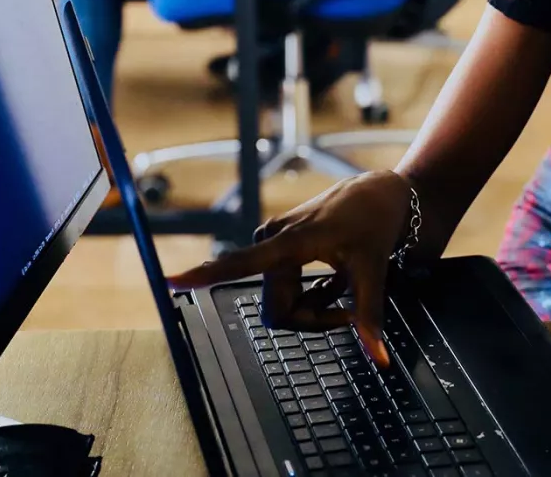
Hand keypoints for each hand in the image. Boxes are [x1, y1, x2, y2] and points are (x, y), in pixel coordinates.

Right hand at [168, 171, 415, 365]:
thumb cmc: (374, 223)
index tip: (170, 281)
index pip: (241, 263)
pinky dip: (313, 295)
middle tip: (347, 311)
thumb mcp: (374, 269)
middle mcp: (272, 240)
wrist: (379, 193)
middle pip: (277, 309)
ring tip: (343, 286)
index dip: (205, 275)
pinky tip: (334, 280)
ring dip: (315, 307)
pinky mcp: (278, 246)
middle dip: (312, 319)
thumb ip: (369, 315)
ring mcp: (274, 243)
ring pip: (282, 304)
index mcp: (290, 242)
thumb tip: (379, 358)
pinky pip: (286, 291)